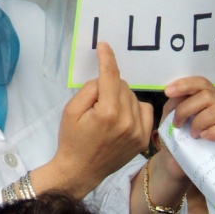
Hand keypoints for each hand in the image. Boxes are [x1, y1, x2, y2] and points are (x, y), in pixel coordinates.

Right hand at [43, 42, 152, 197]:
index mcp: (107, 112)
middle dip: (108, 85)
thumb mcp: (70, 110)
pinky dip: (133, 106)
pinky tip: (121, 114)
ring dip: (120, 96)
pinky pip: (144, 110)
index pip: (110, 76)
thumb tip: (102, 80)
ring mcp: (138, 131)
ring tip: (106, 110)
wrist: (80, 170)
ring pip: (132, 96)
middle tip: (94, 101)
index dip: (107, 58)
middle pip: (122, 85)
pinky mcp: (142, 138)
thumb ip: (88, 90)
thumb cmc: (71, 139)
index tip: (104, 45)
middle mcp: (127, 120)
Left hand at [164, 79, 214, 140]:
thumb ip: (173, 104)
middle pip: (206, 95)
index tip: (167, 91)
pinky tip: (204, 136)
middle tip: (177, 123)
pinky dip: (213, 132)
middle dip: (185, 109)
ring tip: (192, 133)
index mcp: (205, 97)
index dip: (184, 84)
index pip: (200, 82)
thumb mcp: (171, 117)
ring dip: (197, 123)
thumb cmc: (178, 134)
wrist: (182, 159)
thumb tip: (172, 95)